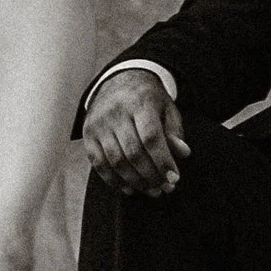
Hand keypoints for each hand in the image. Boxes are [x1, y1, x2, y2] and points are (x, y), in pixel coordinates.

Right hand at [85, 66, 188, 195]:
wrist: (119, 80)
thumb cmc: (148, 99)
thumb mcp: (166, 108)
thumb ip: (174, 131)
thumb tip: (183, 153)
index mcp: (140, 101)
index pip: (151, 136)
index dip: (163, 161)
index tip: (174, 178)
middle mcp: (116, 111)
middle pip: (133, 152)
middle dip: (151, 176)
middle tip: (164, 189)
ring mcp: (99, 123)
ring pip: (116, 161)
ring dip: (135, 181)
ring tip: (151, 190)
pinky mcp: (87, 134)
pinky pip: (98, 163)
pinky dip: (114, 180)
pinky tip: (129, 188)